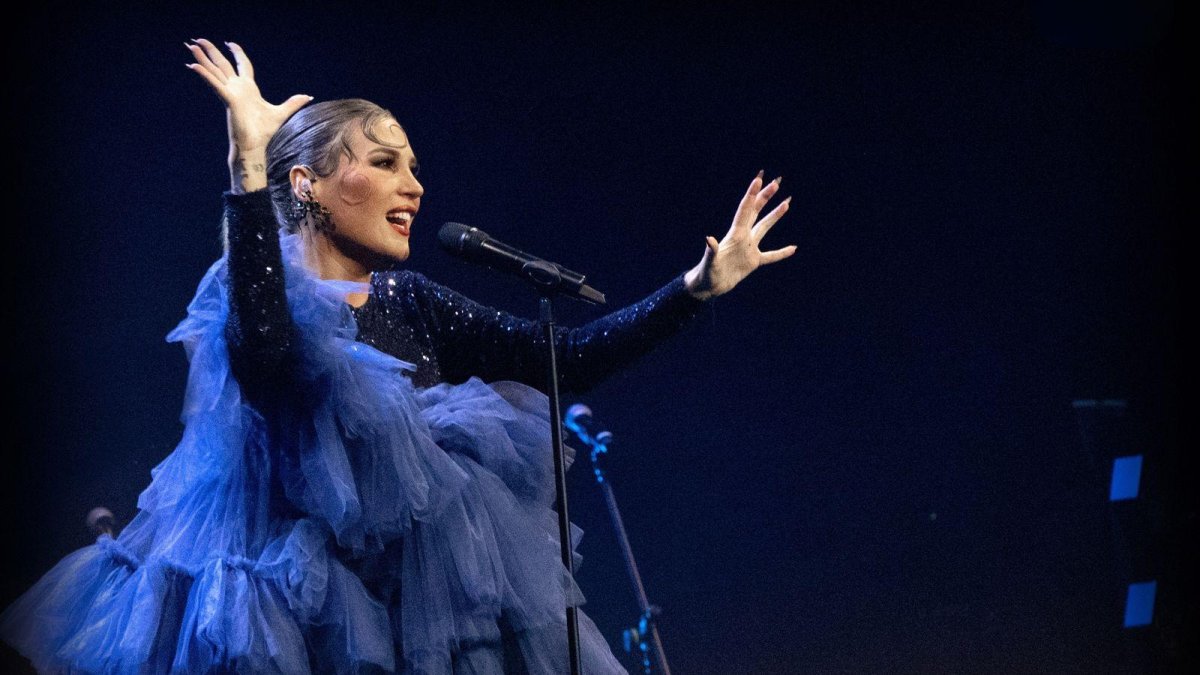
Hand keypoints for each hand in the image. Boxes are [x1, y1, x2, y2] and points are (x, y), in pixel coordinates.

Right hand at [185, 38, 312, 152]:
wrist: (255, 146)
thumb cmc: (265, 132)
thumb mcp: (282, 112)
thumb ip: (293, 102)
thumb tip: (308, 96)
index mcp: (248, 88)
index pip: (242, 65)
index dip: (236, 53)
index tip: (229, 43)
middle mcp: (237, 88)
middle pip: (222, 64)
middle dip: (211, 51)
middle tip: (198, 39)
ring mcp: (231, 93)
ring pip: (215, 71)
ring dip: (203, 58)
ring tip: (191, 45)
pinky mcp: (228, 100)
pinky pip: (215, 84)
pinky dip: (204, 74)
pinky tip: (193, 65)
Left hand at [684, 171, 797, 299]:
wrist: (708, 286)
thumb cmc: (706, 274)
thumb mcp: (710, 263)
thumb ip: (711, 251)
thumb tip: (709, 239)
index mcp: (734, 235)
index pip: (745, 210)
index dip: (752, 195)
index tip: (759, 179)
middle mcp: (743, 237)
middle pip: (756, 212)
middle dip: (766, 197)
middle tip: (776, 182)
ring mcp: (749, 248)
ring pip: (764, 227)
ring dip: (775, 215)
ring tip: (787, 202)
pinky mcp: (753, 261)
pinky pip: (770, 256)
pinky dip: (781, 253)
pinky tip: (793, 248)